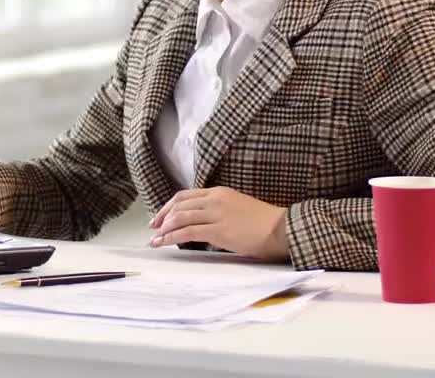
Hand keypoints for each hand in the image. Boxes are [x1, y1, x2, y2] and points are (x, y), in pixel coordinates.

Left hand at [147, 186, 289, 261]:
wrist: (281, 229)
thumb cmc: (265, 223)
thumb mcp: (238, 209)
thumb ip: (219, 212)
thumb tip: (204, 225)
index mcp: (219, 192)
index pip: (186, 196)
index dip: (169, 206)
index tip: (160, 216)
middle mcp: (215, 200)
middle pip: (179, 204)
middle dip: (162, 216)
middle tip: (153, 227)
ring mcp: (216, 214)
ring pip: (180, 217)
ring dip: (164, 229)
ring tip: (155, 239)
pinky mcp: (218, 230)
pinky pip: (187, 232)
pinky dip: (171, 238)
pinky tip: (164, 243)